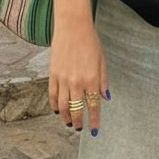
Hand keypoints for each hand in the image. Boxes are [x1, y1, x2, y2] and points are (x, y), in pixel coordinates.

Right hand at [48, 19, 108, 135]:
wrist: (72, 27)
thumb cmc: (90, 42)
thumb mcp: (102, 61)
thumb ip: (103, 81)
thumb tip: (106, 98)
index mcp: (91, 79)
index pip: (93, 106)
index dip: (93, 120)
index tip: (93, 130)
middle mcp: (77, 82)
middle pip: (76, 110)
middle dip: (78, 122)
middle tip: (79, 127)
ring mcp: (63, 79)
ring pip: (63, 106)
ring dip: (65, 117)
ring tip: (69, 122)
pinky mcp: (52, 75)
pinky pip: (53, 95)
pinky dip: (54, 105)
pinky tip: (57, 110)